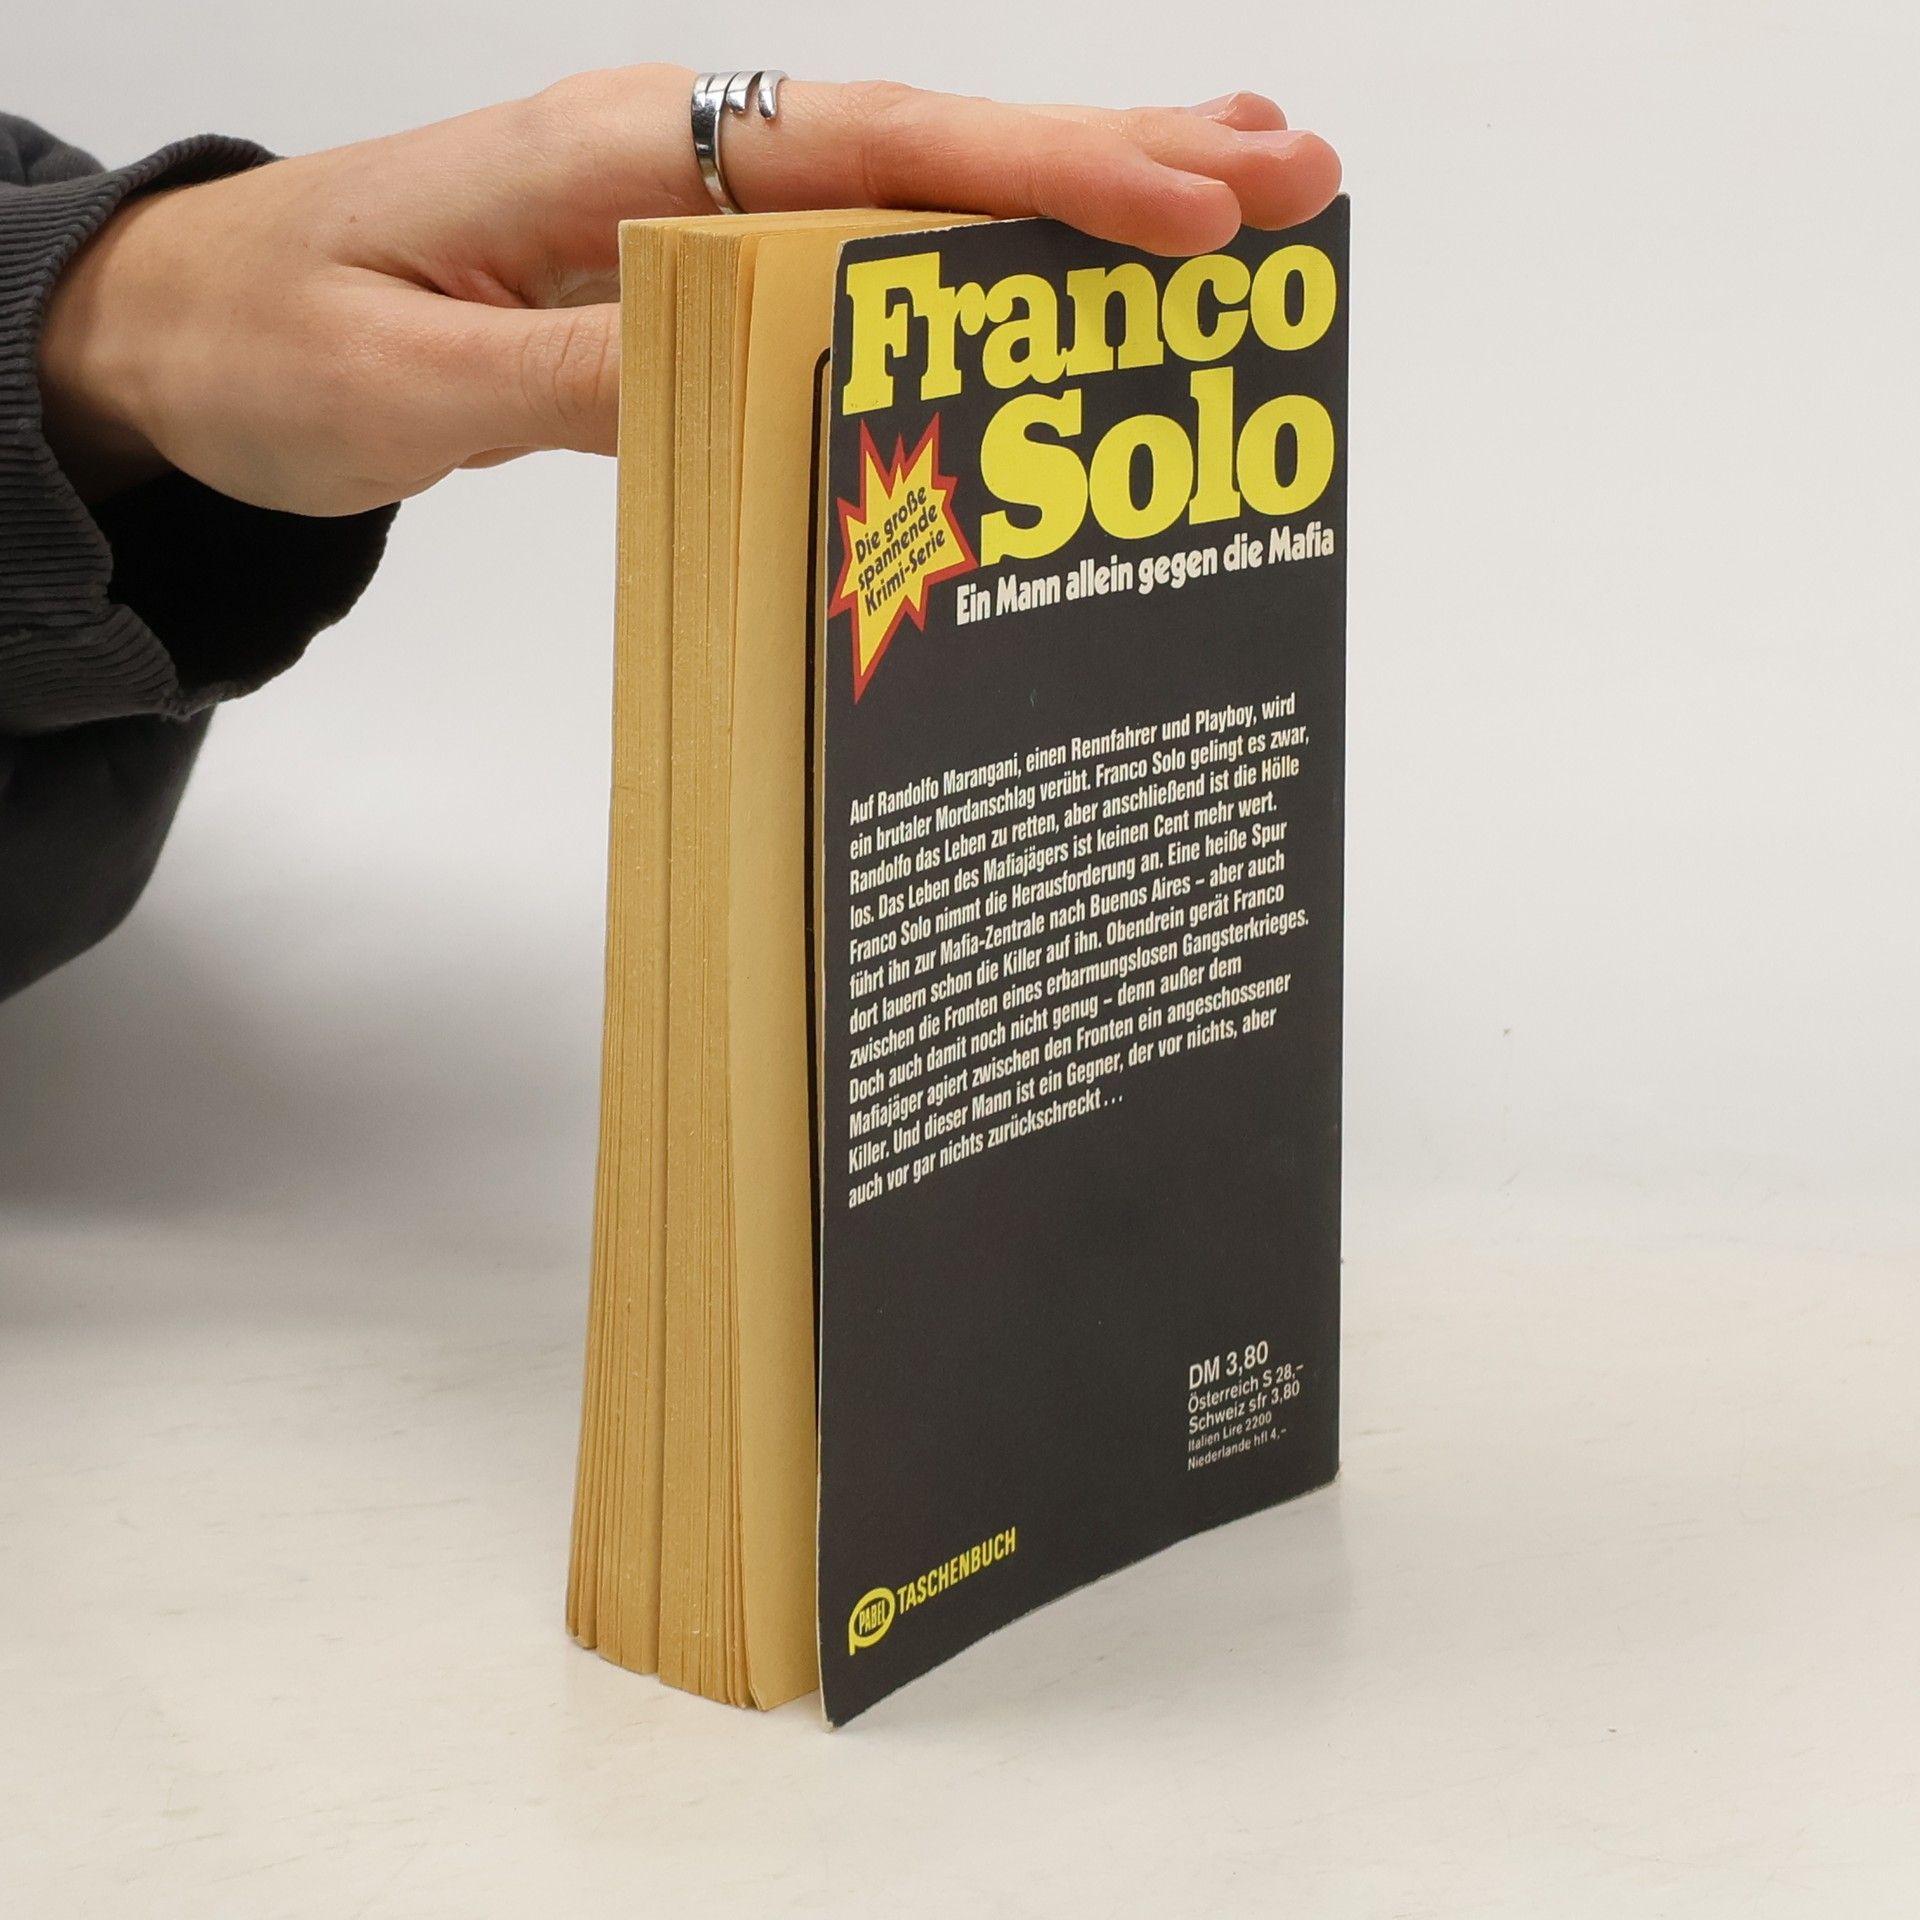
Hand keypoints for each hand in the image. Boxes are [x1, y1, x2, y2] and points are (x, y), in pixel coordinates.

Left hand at [37, 67, 1340, 514]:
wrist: (179, 335)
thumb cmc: (276, 347)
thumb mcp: (421, 384)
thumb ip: (599, 379)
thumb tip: (778, 375)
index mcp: (621, 159)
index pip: (873, 157)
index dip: (1044, 179)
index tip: (1197, 209)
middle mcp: (678, 160)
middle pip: (932, 146)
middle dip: (1118, 160)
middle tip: (1297, 174)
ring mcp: (689, 208)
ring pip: (913, 192)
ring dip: (1075, 191)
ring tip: (1234, 199)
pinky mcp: (684, 268)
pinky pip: (855, 257)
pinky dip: (972, 259)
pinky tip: (1047, 273)